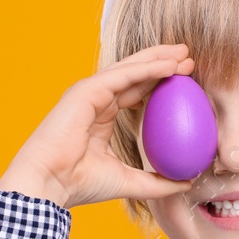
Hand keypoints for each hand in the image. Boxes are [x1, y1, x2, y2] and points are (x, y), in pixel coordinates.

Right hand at [0, 44, 199, 208]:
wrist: (50, 184)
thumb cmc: (79, 184)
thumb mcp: (128, 182)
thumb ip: (156, 182)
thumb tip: (186, 182)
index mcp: (101, 115)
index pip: (136, 91)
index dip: (160, 82)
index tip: (187, 79)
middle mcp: (95, 99)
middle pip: (134, 73)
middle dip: (162, 62)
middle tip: (189, 58)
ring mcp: (89, 92)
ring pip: (130, 68)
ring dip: (158, 58)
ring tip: (184, 53)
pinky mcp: (86, 91)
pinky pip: (123, 75)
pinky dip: (148, 68)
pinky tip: (170, 66)